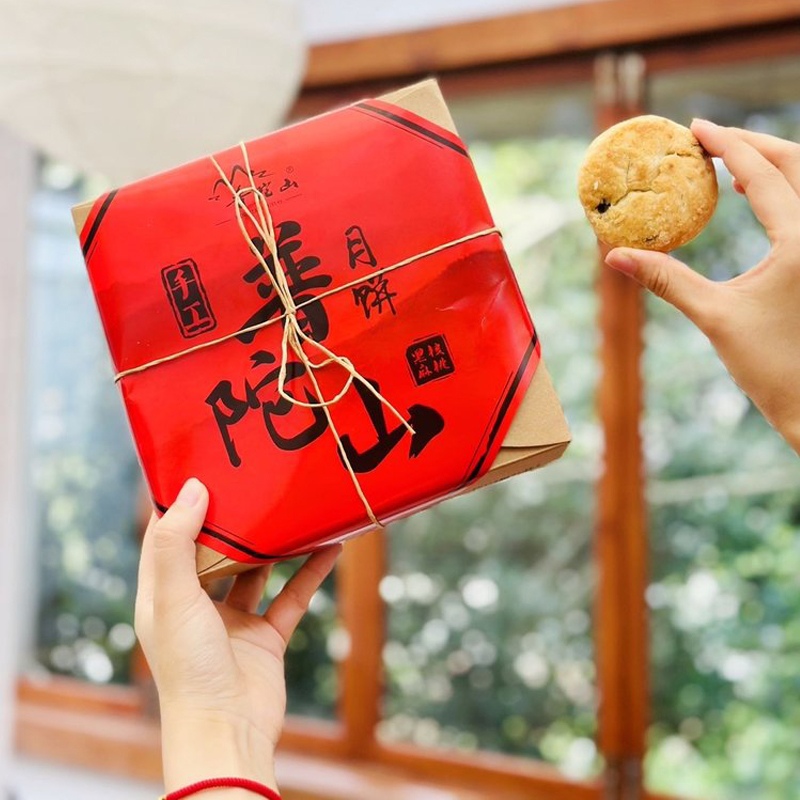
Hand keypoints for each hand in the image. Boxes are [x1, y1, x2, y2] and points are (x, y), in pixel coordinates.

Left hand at [134, 478, 340, 796]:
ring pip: (257, 570)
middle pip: (214, 550)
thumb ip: (178, 544)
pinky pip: (291, 596)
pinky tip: (329, 547)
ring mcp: (233, 621)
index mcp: (163, 596)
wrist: (229, 730)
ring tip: (292, 508)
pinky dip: (310, 573)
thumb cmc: (189, 669)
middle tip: (253, 481)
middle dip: (232, 519)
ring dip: (275, 544)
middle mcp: (196, 605)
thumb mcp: (175, 598)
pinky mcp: (266, 636)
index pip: (164, 538)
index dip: (178, 505)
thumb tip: (191, 488)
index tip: (200, 469)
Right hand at [605, 120, 799, 452]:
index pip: (763, 173)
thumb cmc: (769, 365)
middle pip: (796, 162)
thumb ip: (665, 279)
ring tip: (731, 164)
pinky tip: (751, 198)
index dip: (727, 144)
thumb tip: (615, 256)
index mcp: (799, 242)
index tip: (697, 128)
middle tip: (711, 139)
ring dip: (772, 162)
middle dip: (753, 143)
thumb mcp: (713, 316)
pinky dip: (782, 189)